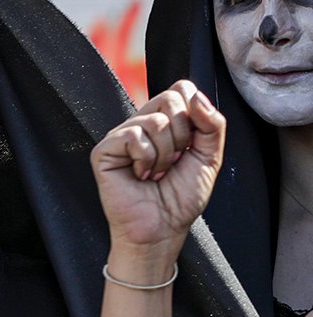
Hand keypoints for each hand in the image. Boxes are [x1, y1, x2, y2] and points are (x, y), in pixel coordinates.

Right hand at [93, 81, 224, 277]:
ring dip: (165, 154)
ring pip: (154, 120)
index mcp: (166, 122)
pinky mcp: (104, 150)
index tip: (191, 146)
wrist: (163, 228)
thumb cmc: (181, 198)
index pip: (182, 89)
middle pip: (170, 98)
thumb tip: (196, 97)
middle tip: (173, 161)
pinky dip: (146, 159)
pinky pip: (133, 136)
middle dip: (183, 135)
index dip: (195, 114)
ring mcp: (121, 136)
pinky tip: (140, 175)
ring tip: (156, 173)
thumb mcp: (210, 156)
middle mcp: (142, 123)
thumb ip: (212, 124)